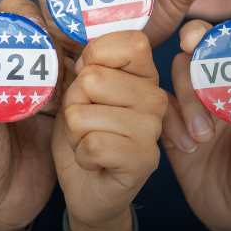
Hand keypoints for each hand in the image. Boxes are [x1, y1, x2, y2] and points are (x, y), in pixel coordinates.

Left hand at [0, 0, 60, 230]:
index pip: (5, 17)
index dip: (27, 18)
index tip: (43, 37)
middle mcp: (8, 65)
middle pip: (42, 27)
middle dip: (57, 37)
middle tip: (63, 62)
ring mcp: (35, 84)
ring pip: (64, 51)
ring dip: (74, 61)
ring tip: (68, 88)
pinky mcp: (59, 106)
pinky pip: (79, 81)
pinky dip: (86, 84)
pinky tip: (81, 100)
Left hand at [53, 31, 165, 230]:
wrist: (87, 188)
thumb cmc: (83, 133)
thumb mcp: (77, 92)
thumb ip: (84, 66)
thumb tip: (81, 59)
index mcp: (143, 74)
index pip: (128, 42)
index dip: (94, 57)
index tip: (89, 83)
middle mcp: (155, 98)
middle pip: (92, 79)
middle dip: (74, 104)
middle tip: (87, 123)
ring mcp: (153, 130)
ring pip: (84, 114)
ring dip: (75, 133)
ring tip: (90, 142)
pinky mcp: (144, 160)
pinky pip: (92, 145)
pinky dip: (81, 155)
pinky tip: (95, 162)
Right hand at [160, 19, 230, 230]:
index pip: (222, 47)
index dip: (206, 35)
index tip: (195, 39)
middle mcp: (215, 92)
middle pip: (190, 62)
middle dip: (190, 79)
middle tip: (204, 111)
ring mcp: (191, 111)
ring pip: (171, 87)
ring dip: (183, 106)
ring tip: (201, 140)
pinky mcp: (172, 134)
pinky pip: (159, 116)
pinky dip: (168, 127)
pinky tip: (187, 149)